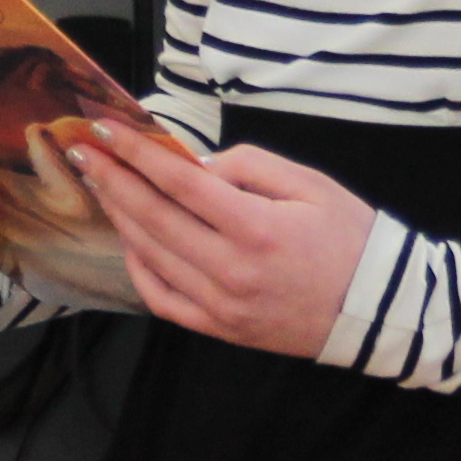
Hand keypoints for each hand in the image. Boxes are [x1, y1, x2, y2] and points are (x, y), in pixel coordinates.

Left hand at [70, 124, 373, 358]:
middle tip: (83, 152)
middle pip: (153, 218)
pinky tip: (130, 240)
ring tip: (101, 186)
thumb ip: (250, 166)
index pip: (178, 182)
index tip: (106, 131)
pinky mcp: (220, 329)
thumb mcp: (310, 185)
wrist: (377, 309)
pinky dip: (139, 268)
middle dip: (112, 180)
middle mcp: (231, 270)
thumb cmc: (350, 239)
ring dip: (120, 217)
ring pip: (151, 256)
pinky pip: (163, 299)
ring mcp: (221, 305)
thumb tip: (198, 166)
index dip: (136, 154)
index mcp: (256, 228)